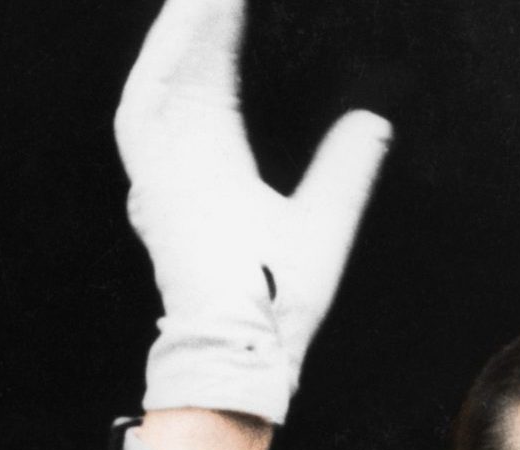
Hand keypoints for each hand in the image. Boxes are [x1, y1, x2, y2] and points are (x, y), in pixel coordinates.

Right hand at [118, 0, 392, 423]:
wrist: (253, 347)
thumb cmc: (283, 303)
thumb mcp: (327, 215)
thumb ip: (346, 166)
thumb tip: (373, 120)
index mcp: (216, 169)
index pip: (218, 85)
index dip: (227, 38)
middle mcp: (184, 164)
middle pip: (188, 69)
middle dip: (202, 18)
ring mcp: (163, 171)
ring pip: (163, 76)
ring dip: (181, 26)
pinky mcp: (152, 181)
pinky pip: (146, 105)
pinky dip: (164, 58)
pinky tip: (188, 15)